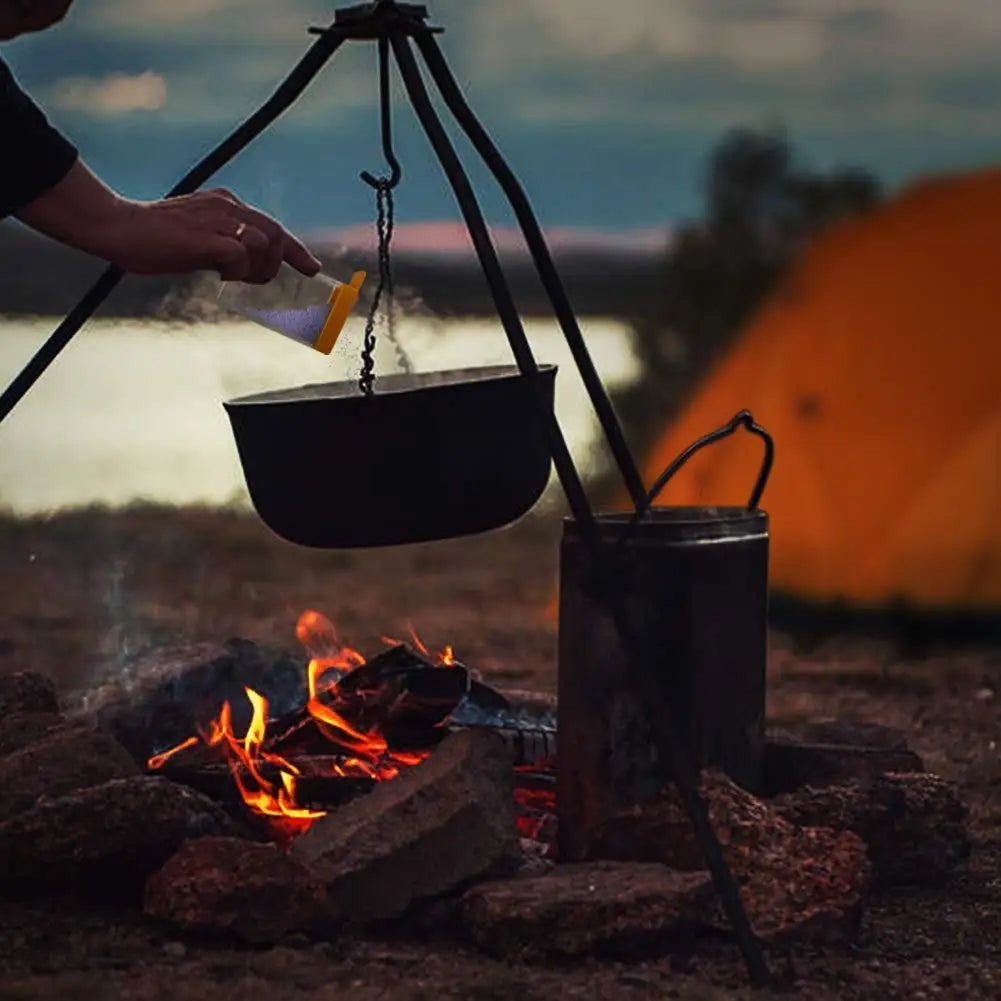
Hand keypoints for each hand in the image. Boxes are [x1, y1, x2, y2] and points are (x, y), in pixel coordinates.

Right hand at [109, 188, 321, 282]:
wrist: (118, 228)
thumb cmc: (152, 239)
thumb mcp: (197, 239)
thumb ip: (222, 247)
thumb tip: (240, 267)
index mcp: (225, 205)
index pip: (272, 226)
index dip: (296, 250)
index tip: (312, 267)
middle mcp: (226, 207)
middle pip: (276, 232)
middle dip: (284, 261)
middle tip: (263, 279)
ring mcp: (216, 220)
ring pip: (265, 242)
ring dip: (258, 268)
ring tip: (235, 277)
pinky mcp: (204, 236)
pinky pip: (240, 253)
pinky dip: (238, 269)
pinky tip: (220, 275)